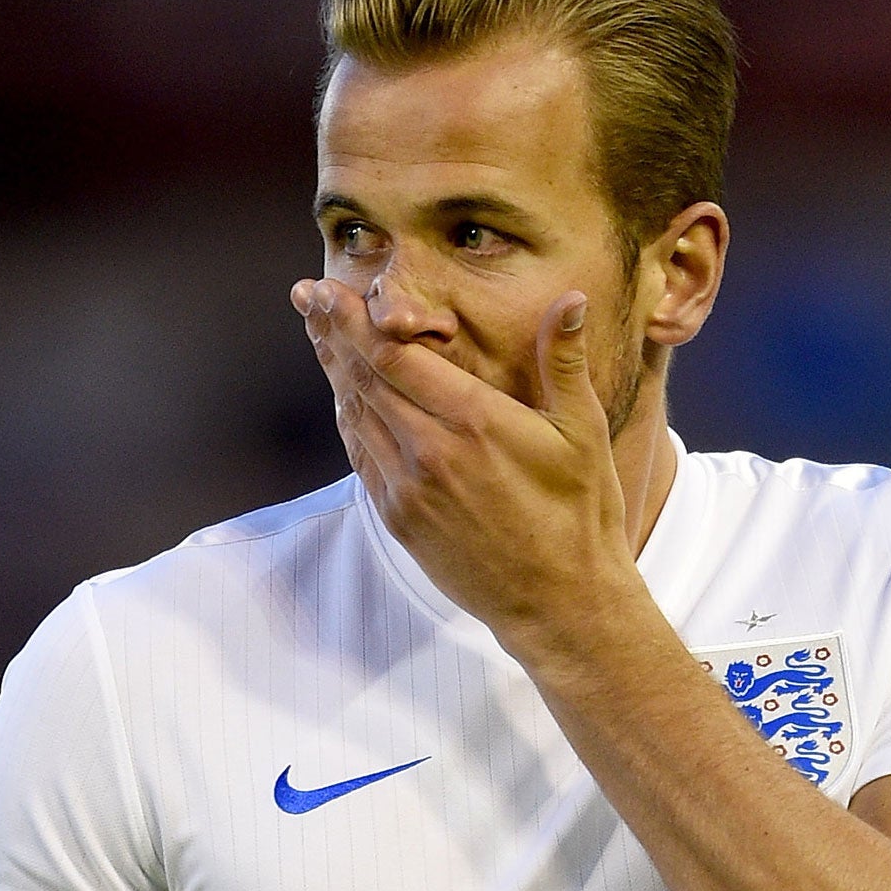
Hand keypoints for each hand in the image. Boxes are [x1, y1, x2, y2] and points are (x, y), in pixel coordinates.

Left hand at [289, 276, 643, 646]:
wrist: (559, 602)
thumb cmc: (580, 514)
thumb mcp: (583, 434)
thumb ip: (564, 363)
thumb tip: (571, 299)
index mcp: (475, 421)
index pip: (394, 356)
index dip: (354, 318)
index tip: (328, 288)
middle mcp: (431, 451)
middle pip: (363, 378)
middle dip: (332, 332)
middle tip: (307, 294)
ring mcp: (409, 489)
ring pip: (356, 415)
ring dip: (334, 371)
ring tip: (317, 333)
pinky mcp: (400, 520)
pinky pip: (362, 458)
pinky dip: (349, 420)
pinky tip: (345, 398)